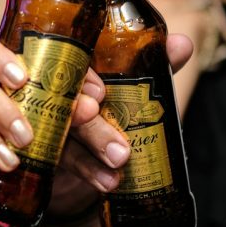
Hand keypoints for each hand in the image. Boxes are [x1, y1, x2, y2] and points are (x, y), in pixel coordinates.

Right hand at [47, 33, 193, 217]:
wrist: (89, 141)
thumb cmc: (109, 98)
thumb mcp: (131, 79)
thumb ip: (154, 62)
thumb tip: (182, 45)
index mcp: (69, 61)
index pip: (65, 62)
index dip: (81, 78)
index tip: (100, 93)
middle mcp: (49, 88)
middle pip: (59, 102)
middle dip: (85, 119)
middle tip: (106, 130)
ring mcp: (43, 120)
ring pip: (60, 135)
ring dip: (89, 151)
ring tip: (119, 162)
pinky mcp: (46, 152)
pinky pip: (64, 163)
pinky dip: (89, 172)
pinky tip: (108, 181)